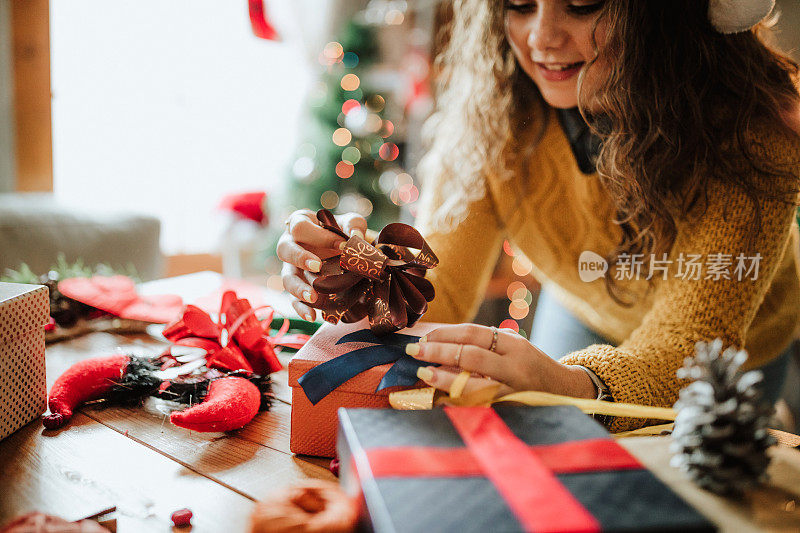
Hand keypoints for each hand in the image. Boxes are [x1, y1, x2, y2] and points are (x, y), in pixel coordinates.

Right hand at [277, 209, 366, 320]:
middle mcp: (290, 245)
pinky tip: (312, 315)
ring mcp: (291, 268)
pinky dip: (301, 309)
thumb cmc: (341, 231)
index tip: (342, 245)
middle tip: (318, 266)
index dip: (319, 235)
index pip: (301, 226)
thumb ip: (354, 225)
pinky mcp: (297, 288)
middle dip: (300, 258)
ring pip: (286, 279)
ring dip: (299, 288)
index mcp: (300, 223)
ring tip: (314, 297)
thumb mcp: (350, 223)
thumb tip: (355, 237)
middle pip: (284, 249)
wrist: (343, 250)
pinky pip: (293, 300)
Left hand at [405, 324, 596, 398]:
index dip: (445, 334)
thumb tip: (444, 344)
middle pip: (470, 355)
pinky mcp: (509, 411)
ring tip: (424, 374)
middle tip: (414, 351)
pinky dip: (457, 400)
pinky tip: (440, 398)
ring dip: (444, 378)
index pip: (474, 334)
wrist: (567, 392)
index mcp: (515, 345)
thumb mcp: (515, 349)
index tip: (423, 337)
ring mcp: (513, 391)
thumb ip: (487, 345)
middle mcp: (515, 366)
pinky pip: (477, 405)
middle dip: (438, 352)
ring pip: (473, 384)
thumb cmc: (532, 368)